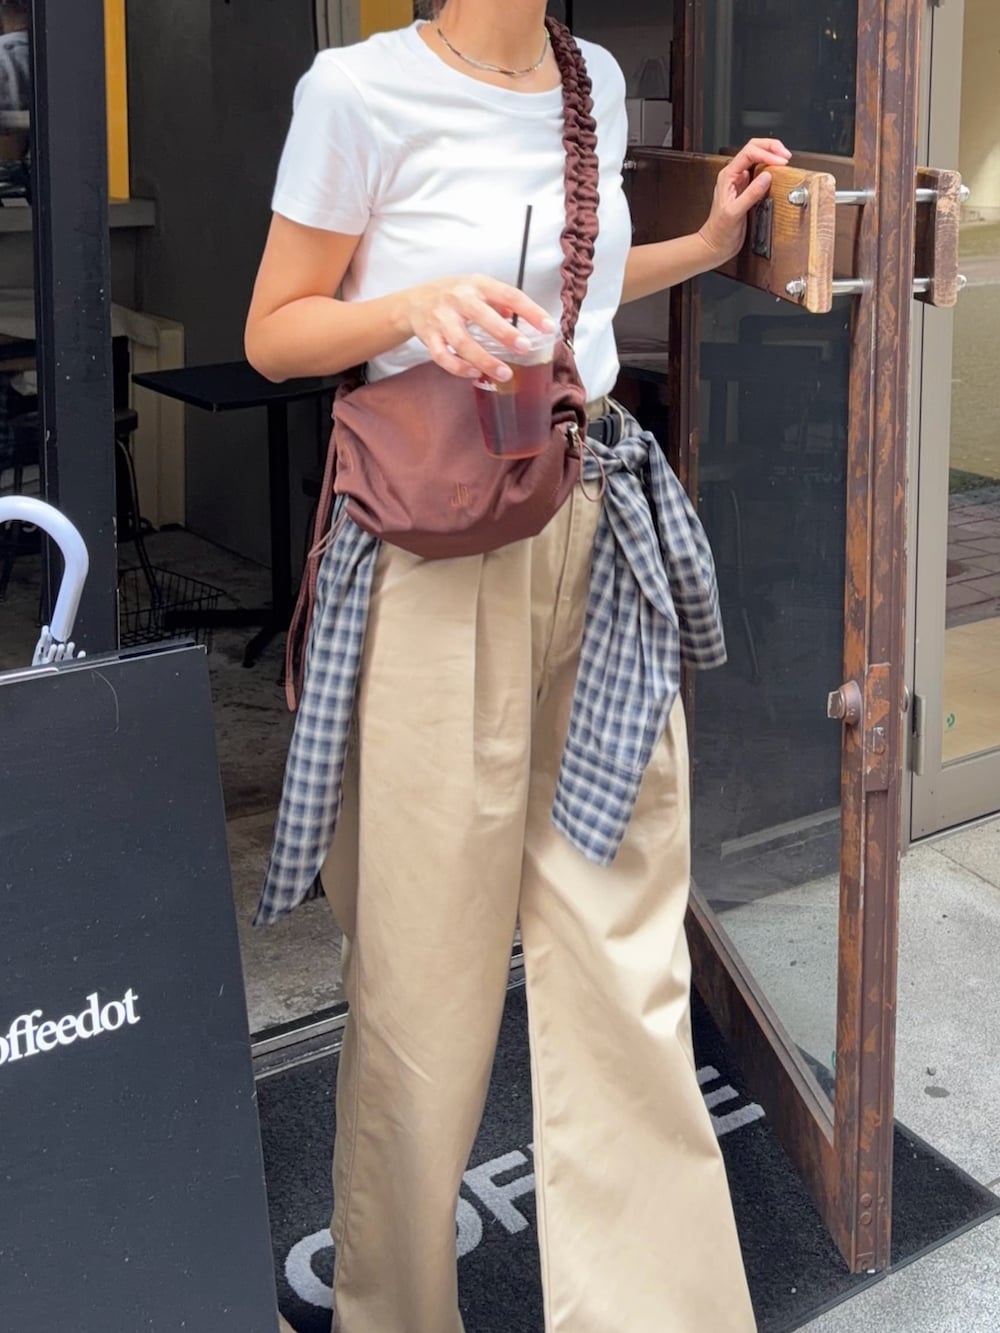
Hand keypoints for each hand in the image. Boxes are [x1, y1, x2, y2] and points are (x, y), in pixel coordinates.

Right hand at [402, 275, 555, 381]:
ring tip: (504, 373)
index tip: (548, 327)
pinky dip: (458, 367)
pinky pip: (442, 356)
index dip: (530, 311)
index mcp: (477, 285)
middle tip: (524, 348)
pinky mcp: (429, 338)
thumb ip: (501, 301)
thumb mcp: (478, 288)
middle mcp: (458, 299)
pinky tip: (474, 374)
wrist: (414, 302)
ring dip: (484, 359)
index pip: (508, 295)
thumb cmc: (452, 295)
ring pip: (462, 342)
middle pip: (482, 317)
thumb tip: (526, 318)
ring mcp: (441, 319)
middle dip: (505, 333)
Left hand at [698, 139, 792, 264]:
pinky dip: (771, 167)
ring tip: (784, 160)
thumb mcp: (734, 213)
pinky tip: (777, 171)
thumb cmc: (719, 231)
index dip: (767, 154)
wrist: (715, 245)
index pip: (749, 153)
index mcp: (728, 176)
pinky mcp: (746, 189)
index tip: (780, 162)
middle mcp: (733, 175)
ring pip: (757, 157)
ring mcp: (740, 181)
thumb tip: (766, 177)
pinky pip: (760, 171)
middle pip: (753, 148)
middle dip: (771, 148)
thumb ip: (750, 194)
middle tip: (785, 155)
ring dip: (771, 155)